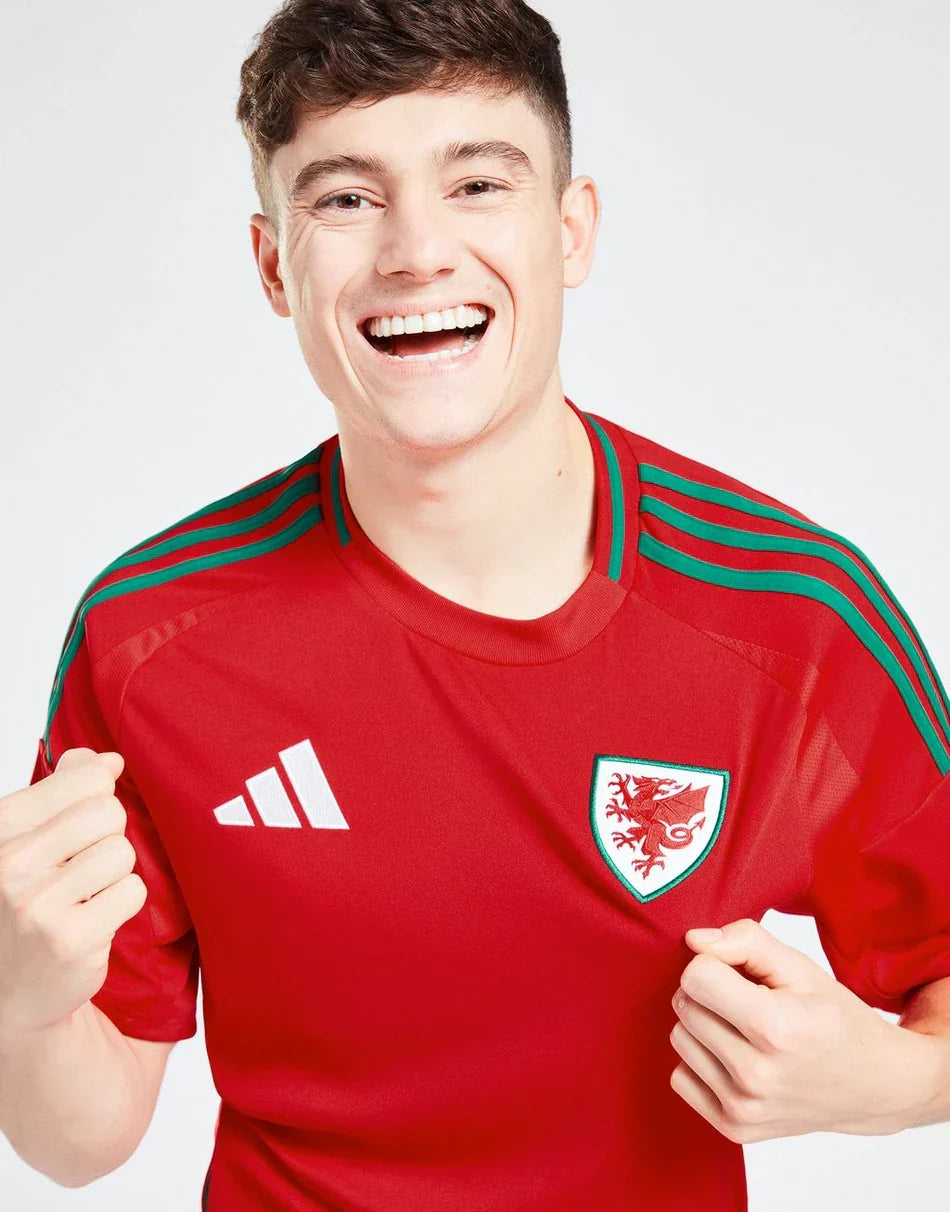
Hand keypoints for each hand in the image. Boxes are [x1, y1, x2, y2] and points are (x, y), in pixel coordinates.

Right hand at [0, 747, 144, 1047]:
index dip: (98, 792)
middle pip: (109, 812)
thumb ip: (62, 790)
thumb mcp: (24, 838)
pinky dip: (121, 903)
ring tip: (83, 894)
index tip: (83, 815)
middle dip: (107, 835)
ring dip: (113, 873)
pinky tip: (92, 918)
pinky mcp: (71, 939)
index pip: (84, 778)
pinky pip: (132, 891)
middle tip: (81, 865)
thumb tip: (108, 759)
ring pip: (122, 852)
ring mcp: (38, 904)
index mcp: (0, 829)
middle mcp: (10, 863)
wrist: (8, 989)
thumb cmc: (21, 903)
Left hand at [668, 917, 937, 1140]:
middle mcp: (756, 1075)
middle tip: (749, 1001)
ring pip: (679, 1038)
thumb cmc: (834, 1019)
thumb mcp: (800, 967)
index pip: (696, 976)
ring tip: (745, 1030)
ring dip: (703, 1026)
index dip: (716, 964)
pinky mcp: (734, 1129)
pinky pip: (680, 1078)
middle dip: (709, 993)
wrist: (874, 1085)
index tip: (744, 975)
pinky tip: (735, 1058)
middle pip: (685, 1006)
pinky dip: (701, 1063)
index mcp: (775, 1028)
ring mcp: (744, 1108)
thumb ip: (746, 941)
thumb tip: (694, 940)